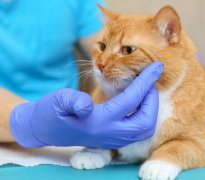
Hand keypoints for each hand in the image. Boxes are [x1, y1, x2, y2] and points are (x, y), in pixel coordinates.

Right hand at [10, 62, 162, 148]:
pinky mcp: (111, 139)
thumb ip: (72, 101)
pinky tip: (136, 101)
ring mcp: (112, 139)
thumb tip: (86, 104)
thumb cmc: (51, 113)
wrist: (45, 129)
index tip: (157, 67)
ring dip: (150, 109)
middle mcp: (110, 134)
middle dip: (152, 100)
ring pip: (143, 129)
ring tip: (144, 91)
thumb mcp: (58, 101)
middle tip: (149, 83)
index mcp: (99, 122)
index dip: (145, 82)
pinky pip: (136, 130)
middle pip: (145, 122)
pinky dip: (142, 114)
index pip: (131, 101)